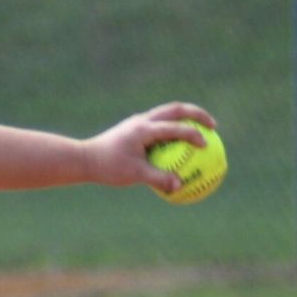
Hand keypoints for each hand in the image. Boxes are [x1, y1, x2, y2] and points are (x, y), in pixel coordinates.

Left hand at [83, 103, 216, 194]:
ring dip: (185, 118)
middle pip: (177, 109)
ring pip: (168, 113)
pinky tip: (178, 142)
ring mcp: (139, 121)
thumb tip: (179, 187)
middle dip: (197, 115)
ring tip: (200, 129)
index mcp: (145, 129)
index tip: (206, 145)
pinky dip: (172, 128)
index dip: (194, 136)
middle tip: (213, 125)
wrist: (84, 159)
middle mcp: (143, 120)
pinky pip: (159, 123)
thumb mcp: (133, 175)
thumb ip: (158, 179)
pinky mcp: (135, 128)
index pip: (176, 128)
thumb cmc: (107, 167)